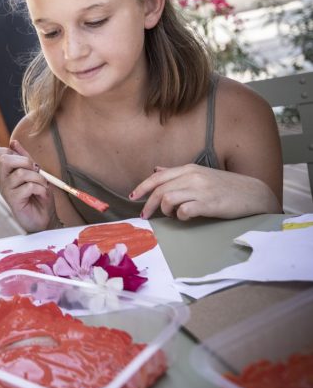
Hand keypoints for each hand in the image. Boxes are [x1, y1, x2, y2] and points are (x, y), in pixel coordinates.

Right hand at [0, 140, 53, 231]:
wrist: (45, 219)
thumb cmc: (39, 196)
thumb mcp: (34, 173)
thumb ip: (24, 158)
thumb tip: (13, 142)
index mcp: (5, 172)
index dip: (8, 150)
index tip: (26, 160)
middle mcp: (2, 180)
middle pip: (5, 160)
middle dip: (25, 161)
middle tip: (36, 170)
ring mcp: (6, 191)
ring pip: (21, 173)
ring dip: (38, 178)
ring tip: (43, 185)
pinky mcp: (13, 201)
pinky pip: (29, 186)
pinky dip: (41, 188)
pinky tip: (41, 194)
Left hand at [131, 164, 274, 219]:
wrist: (254, 194)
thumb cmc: (225, 186)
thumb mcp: (200, 174)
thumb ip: (177, 173)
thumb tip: (156, 169)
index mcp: (189, 169)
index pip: (157, 177)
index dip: (142, 187)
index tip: (134, 197)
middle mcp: (193, 177)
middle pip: (159, 190)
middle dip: (148, 204)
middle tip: (145, 215)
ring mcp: (201, 190)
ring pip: (168, 200)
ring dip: (165, 211)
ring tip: (172, 215)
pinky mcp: (209, 204)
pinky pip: (184, 211)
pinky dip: (180, 216)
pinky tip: (186, 218)